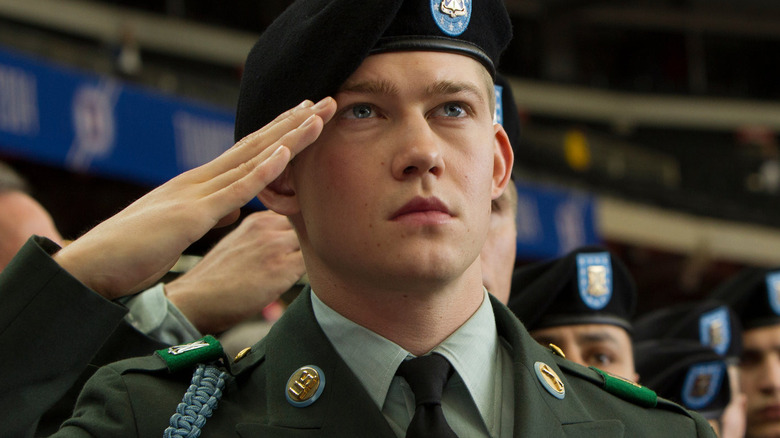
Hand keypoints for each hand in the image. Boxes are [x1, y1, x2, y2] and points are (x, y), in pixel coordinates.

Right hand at [53, 98, 335, 298]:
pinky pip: (233, 190)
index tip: (303, 119)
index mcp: (198, 186)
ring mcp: (195, 194)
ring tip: (316, 116)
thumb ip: (210, 215)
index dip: (278, 135)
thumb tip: (234, 208)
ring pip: (251, 160)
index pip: (246, 155)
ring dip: (287, 137)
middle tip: (322, 103)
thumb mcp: (183, 230)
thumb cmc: (133, 251)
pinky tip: (285, 153)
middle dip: (291, 125)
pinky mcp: (191, 215)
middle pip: (254, 147)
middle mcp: (199, 181)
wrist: (94, 264)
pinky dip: (260, 171)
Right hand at [164, 210, 304, 333]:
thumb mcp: (237, 243)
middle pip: (309, 223)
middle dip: (316, 237)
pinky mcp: (282, 268)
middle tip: (320, 253)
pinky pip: (314, 262)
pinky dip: (317, 269)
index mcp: (257, 219)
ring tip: (314, 266)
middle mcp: (267, 227)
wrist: (196, 299)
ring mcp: (275, 246)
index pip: (297, 213)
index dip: (307, 227)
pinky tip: (309, 279)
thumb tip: (289, 243)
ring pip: (314, 241)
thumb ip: (263, 236)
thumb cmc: (215, 278)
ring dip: (317, 253)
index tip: (310, 239)